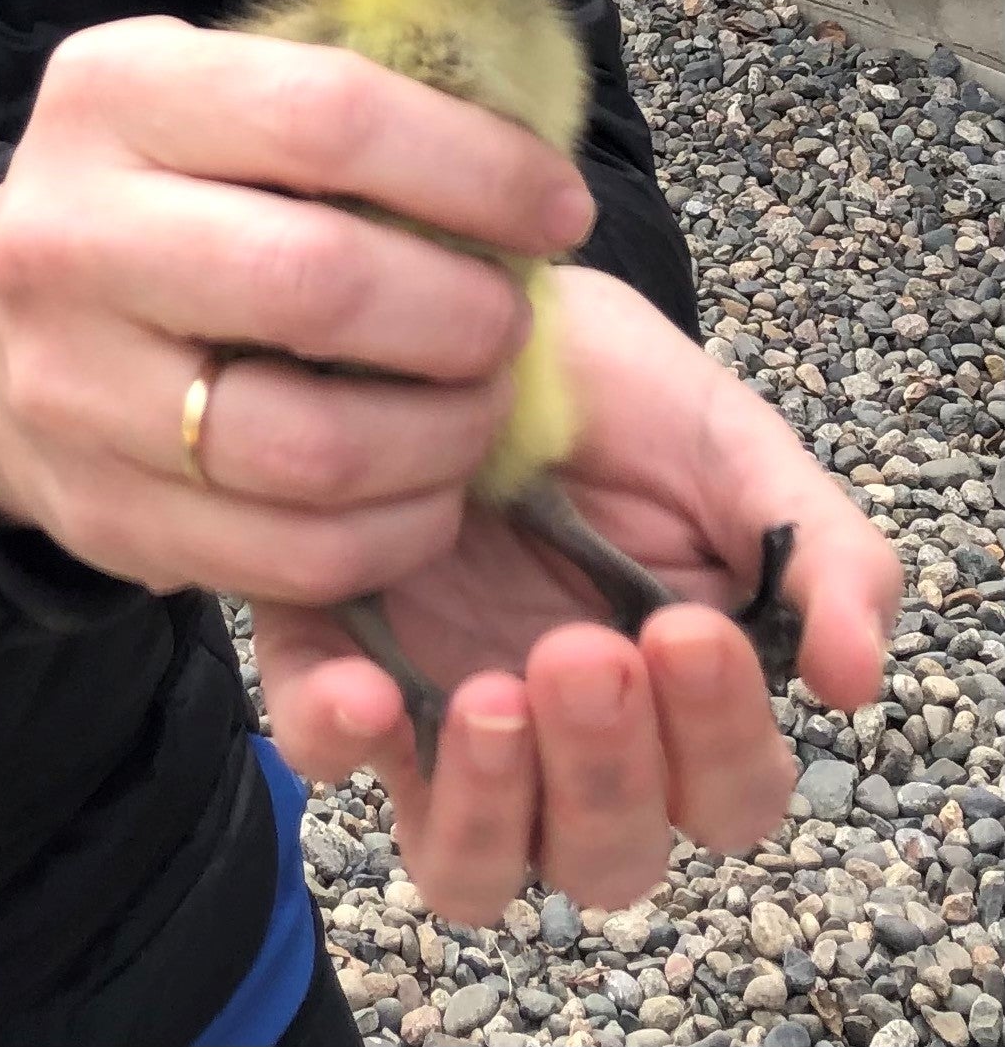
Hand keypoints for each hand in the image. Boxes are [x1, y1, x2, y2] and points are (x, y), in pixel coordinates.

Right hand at [0, 16, 593, 595]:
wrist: (19, 330)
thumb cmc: (179, 199)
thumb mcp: (231, 105)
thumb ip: (358, 100)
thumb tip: (531, 142)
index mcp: (119, 95)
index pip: (331, 116)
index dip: (479, 170)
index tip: (560, 211)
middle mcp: (68, 236)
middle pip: (321, 284)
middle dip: (466, 315)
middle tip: (511, 324)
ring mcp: (70, 389)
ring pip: (313, 447)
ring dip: (446, 437)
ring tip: (480, 407)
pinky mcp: (101, 515)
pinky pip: (293, 556)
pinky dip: (399, 533)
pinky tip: (432, 492)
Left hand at [254, 267, 901, 922]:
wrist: (501, 317)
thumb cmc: (628, 398)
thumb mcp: (737, 454)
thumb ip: (821, 555)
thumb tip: (856, 676)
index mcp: (676, 701)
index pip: (724, 795)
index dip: (718, 743)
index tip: (689, 629)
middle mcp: (566, 740)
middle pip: (603, 857)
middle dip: (607, 772)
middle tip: (589, 652)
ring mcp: (448, 717)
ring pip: (470, 865)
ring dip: (490, 806)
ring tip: (494, 694)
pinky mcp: (341, 665)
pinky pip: (327, 755)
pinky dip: (340, 742)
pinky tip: (366, 688)